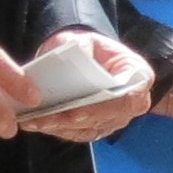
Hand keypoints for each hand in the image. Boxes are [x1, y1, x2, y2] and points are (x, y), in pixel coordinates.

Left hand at [18, 29, 156, 142]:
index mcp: (138, 77)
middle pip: (105, 119)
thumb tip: (75, 53)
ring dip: (60, 127)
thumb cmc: (91, 48)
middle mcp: (132, 103)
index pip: (127, 99)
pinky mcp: (98, 127)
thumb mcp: (88, 39)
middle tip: (46, 118)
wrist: (87, 57)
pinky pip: (78, 133)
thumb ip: (82, 45)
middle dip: (73, 121)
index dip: (102, 109)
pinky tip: (36, 124)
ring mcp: (115, 118)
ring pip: (88, 129)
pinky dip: (57, 130)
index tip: (77, 113)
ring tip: (34, 121)